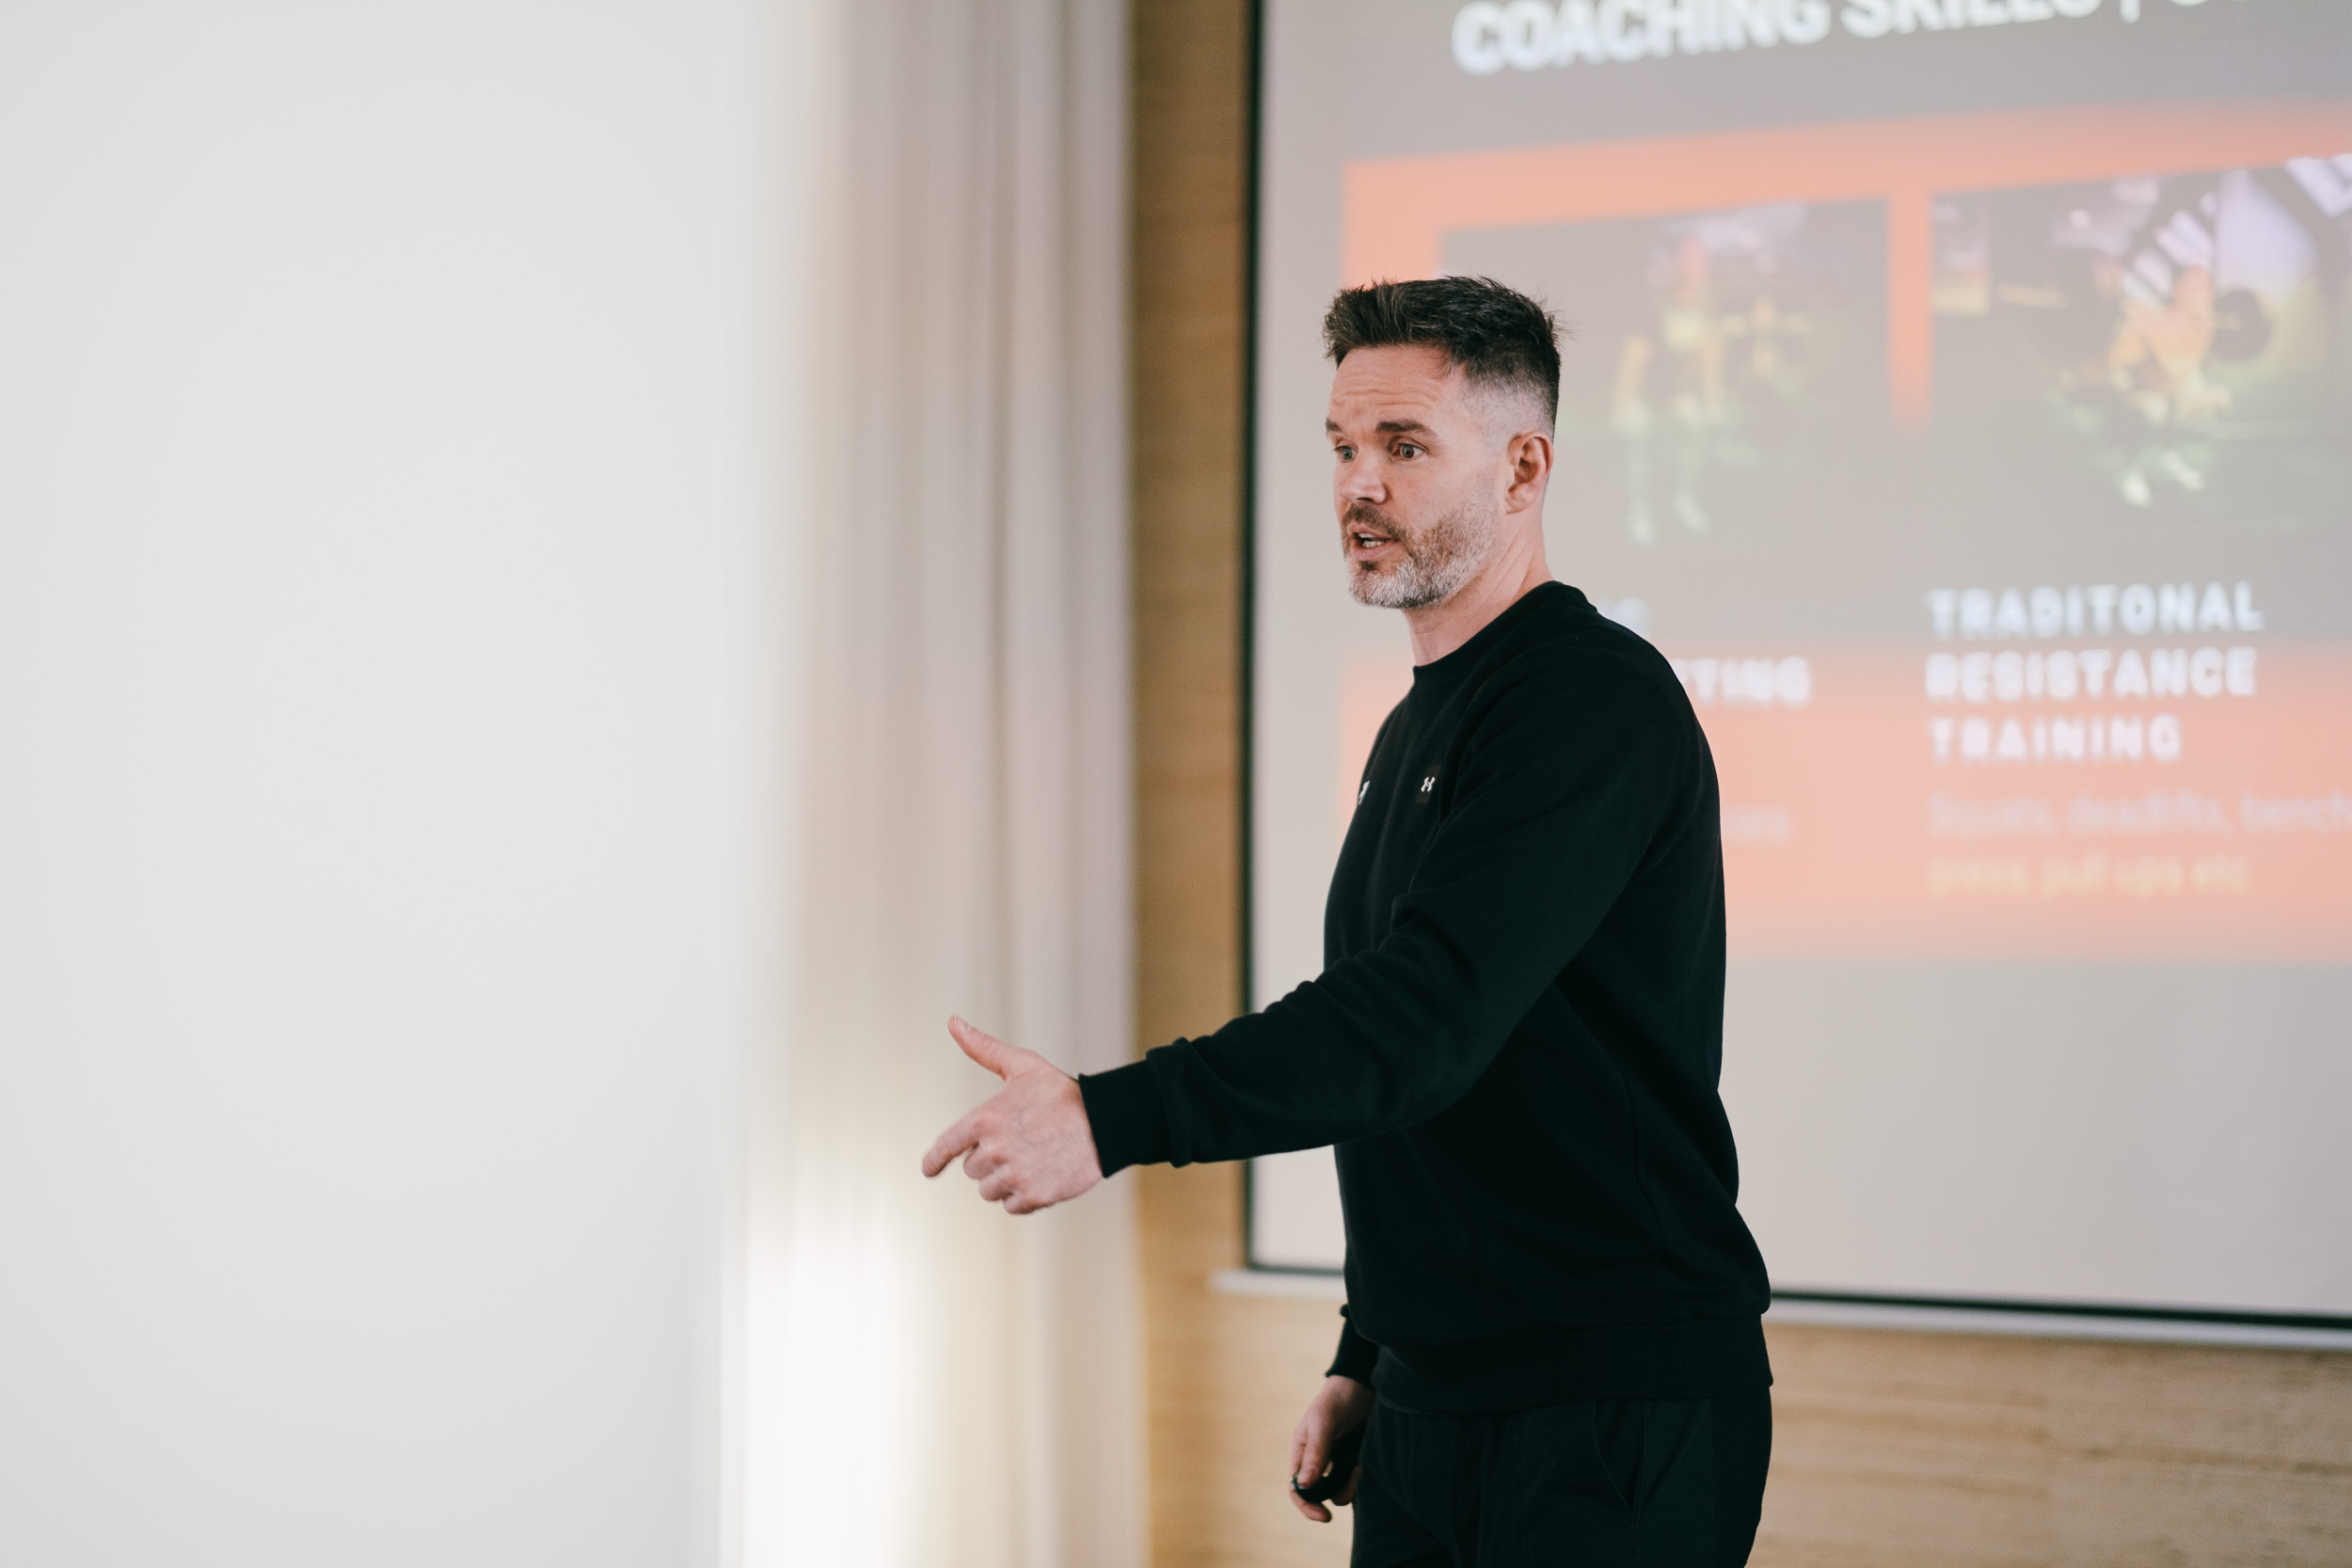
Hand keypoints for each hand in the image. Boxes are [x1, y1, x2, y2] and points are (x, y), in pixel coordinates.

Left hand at [919, 1017, 1102, 1214]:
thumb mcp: (1022, 1065)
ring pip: (990, 1191)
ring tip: (1031, 1159)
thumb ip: (983, 1048)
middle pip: (972, 1170)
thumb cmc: (1061, 1093)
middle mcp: (993, 1150)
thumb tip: (953, 1021)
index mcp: (984, 1120)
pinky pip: (1012, 1206)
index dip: (934, 1160)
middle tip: (1019, 1143)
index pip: (945, 1147)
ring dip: (1005, 1180)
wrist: (1105, 1123)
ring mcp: (1014, 1175)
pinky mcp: (1034, 1196)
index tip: (929, 1169)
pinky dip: (1024, 1196)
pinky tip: (1042, 1175)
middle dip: (990, 1160)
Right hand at [1288, 1375, 1373, 1522]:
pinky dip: (1360, 1479)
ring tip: (1359, 1468)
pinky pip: (1355, 1482)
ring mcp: (1337, 1462)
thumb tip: (1305, 1485)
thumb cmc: (1337, 1400)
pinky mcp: (1354, 1460)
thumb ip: (1316, 1452)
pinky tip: (1365, 1464)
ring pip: (1340, 1490)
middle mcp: (1318, 1461)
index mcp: (1303, 1452)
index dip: (1306, 1506)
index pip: (1297, 1488)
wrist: (1364, 1386)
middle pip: (1319, 1494)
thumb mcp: (1323, 1423)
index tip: (1324, 1516)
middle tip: (1345, 1497)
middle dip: (1331, 1499)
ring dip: (1350, 1486)